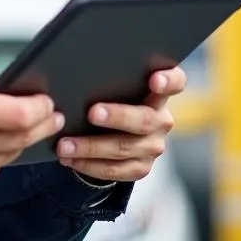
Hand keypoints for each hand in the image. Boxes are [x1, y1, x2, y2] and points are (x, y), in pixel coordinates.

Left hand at [55, 66, 186, 182]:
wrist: (114, 132)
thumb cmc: (110, 99)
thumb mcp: (115, 87)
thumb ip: (108, 79)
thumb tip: (73, 70)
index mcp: (158, 94)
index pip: (175, 82)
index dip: (168, 80)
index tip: (155, 79)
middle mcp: (160, 120)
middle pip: (143, 119)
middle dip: (117, 116)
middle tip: (92, 113)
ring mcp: (152, 146)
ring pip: (123, 148)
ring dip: (90, 147)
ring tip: (64, 145)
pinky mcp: (140, 168)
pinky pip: (114, 170)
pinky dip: (88, 165)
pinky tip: (69, 159)